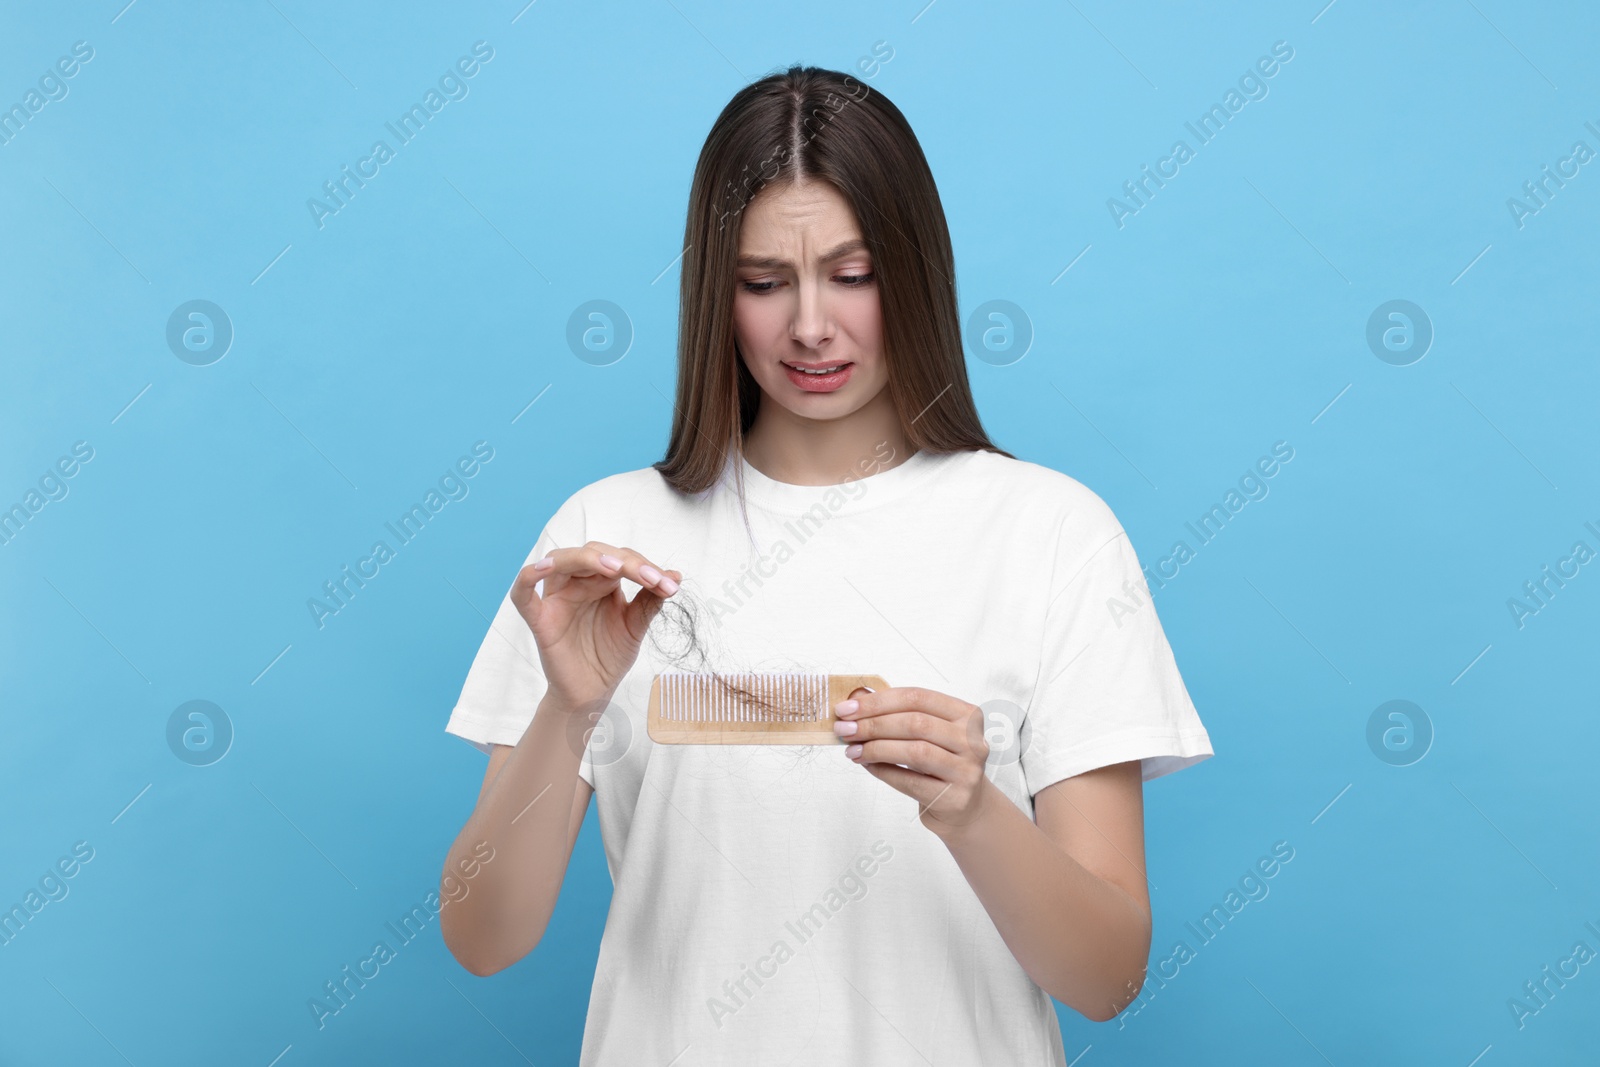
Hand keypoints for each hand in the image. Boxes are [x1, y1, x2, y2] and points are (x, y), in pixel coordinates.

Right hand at [509, 541, 681, 712]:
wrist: (592, 693)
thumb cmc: (609, 656)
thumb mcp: (635, 625)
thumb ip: (649, 601)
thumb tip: (675, 575)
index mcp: (601, 582)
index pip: (621, 559)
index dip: (645, 566)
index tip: (671, 584)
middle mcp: (578, 583)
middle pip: (594, 553)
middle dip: (626, 561)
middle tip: (651, 578)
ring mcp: (557, 598)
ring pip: (561, 561)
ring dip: (588, 559)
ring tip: (614, 567)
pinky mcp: (540, 619)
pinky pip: (523, 594)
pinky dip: (528, 576)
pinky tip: (544, 568)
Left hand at [833, 686, 993, 836]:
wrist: (964, 806)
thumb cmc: (940, 763)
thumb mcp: (924, 733)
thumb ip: (894, 713)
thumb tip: (855, 701)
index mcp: (966, 715)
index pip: (917, 698)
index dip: (879, 701)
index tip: (847, 708)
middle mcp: (972, 741)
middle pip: (916, 723)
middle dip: (873, 725)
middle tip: (844, 729)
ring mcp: (967, 771)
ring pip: (915, 751)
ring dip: (876, 749)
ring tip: (852, 750)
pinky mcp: (954, 798)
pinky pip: (911, 781)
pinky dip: (883, 771)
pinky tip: (867, 766)